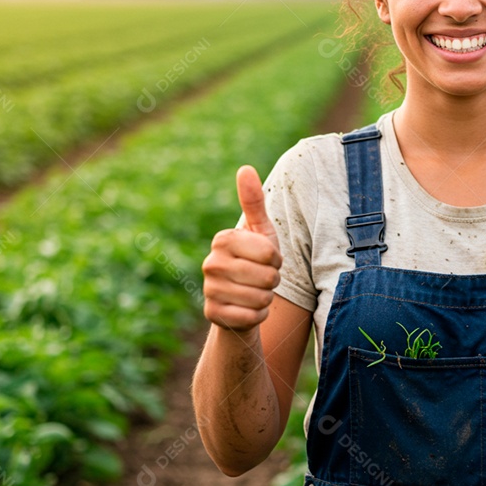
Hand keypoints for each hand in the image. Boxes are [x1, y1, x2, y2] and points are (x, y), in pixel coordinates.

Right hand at [201, 165, 282, 331]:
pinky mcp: (213, 314)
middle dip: (273, 280)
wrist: (241, 299)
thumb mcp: (260, 230)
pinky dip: (258, 315)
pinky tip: (248, 308)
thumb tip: (245, 168)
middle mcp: (210, 263)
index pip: (269, 253)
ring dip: (266, 298)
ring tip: (255, 292)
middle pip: (267, 277)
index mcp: (223, 239)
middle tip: (263, 278)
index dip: (276, 259)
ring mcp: (209, 289)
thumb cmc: (256, 260)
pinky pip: (252, 316)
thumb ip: (254, 201)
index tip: (267, 259)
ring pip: (261, 298)